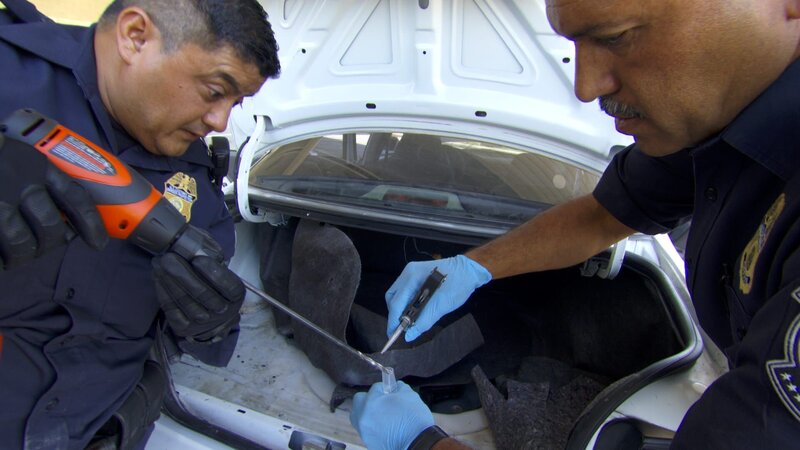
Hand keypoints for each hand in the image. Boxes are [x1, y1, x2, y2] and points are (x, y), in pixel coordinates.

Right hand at [0, 134, 107, 268]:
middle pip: (50, 225)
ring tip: (15, 255)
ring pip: (21, 241)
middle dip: (51, 242)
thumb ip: (41, 176)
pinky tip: (0, 258)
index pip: (76, 197)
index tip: (99, 243)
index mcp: (38, 165)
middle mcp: (21, 183)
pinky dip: (0, 258)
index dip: (92, 224)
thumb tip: (62, 211)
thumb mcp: (20, 153)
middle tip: (42, 247)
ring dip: (22, 254)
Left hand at [152, 251, 244, 342]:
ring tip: (159, 263)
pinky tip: (158, 277)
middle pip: (202, 293)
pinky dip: (162, 292)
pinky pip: (171, 309)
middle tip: (169, 257)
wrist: (213, 319)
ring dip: (168, 280)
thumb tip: (197, 248)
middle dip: (183, 273)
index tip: (198, 258)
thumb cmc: (217, 288)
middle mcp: (221, 311)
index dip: (213, 272)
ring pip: (184, 301)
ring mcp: (202, 322)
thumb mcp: (225, 275)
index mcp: (236, 296)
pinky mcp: (184, 328)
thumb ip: (216, 262)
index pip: (228, 286)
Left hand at [350, 381, 433, 449]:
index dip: (385, 388)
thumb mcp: (410, 396)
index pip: (375, 388)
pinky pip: (366, 429)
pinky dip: (373, 426)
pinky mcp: (368, 443)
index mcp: (371, 402)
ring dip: (368, 412)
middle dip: (370, 398)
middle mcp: (363, 417)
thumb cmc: (414, 419)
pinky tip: (386, 428)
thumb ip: (400, 388)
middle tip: (383, 401)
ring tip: (383, 416)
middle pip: (359, 400)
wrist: (418, 445)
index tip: (392, 391)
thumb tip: (396, 387)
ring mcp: (364, 432)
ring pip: (359, 416)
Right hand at [386, 255, 490, 341]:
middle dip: (395, 314)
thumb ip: (424, 321)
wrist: (470, 271)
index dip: (393, 320)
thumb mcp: (442, 306)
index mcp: (412, 277)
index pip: (396, 302)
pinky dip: (407, 304)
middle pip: (392, 298)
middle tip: (401, 329)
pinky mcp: (416, 277)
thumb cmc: (458, 284)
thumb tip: (409, 335)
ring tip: (408, 322)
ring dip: (401, 310)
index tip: (393, 334)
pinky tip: (414, 312)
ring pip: (397, 295)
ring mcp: (411, 273)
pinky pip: (405, 292)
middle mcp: (408, 273)